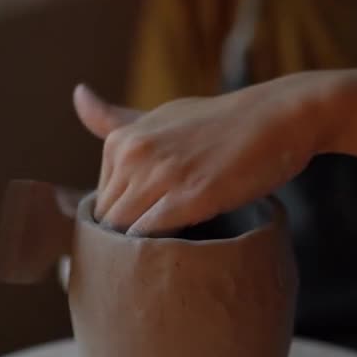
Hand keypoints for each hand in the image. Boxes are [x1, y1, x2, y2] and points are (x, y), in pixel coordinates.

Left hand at [73, 75, 337, 234]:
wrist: (279, 118)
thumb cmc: (221, 123)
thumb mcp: (162, 115)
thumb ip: (115, 118)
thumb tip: (77, 94)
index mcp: (121, 140)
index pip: (99, 204)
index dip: (119, 226)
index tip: (146, 235)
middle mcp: (133, 154)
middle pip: (108, 222)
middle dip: (122, 244)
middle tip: (152, 257)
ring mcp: (161, 174)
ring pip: (124, 234)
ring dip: (138, 253)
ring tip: (164, 262)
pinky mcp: (191, 196)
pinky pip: (152, 237)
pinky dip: (158, 253)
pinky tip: (178, 257)